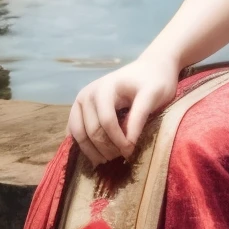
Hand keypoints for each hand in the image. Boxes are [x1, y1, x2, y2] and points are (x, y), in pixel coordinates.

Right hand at [68, 49, 181, 167]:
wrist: (149, 68)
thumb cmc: (154, 81)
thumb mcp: (152, 96)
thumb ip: (138, 118)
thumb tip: (128, 145)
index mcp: (105, 87)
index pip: (106, 121)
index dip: (118, 140)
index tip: (131, 151)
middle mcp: (88, 93)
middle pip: (92, 130)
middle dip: (107, 148)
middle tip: (123, 157)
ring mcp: (81, 101)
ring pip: (79, 134)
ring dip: (93, 151)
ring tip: (110, 160)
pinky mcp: (79, 109)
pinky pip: (74, 132)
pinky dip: (83, 146)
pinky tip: (98, 154)